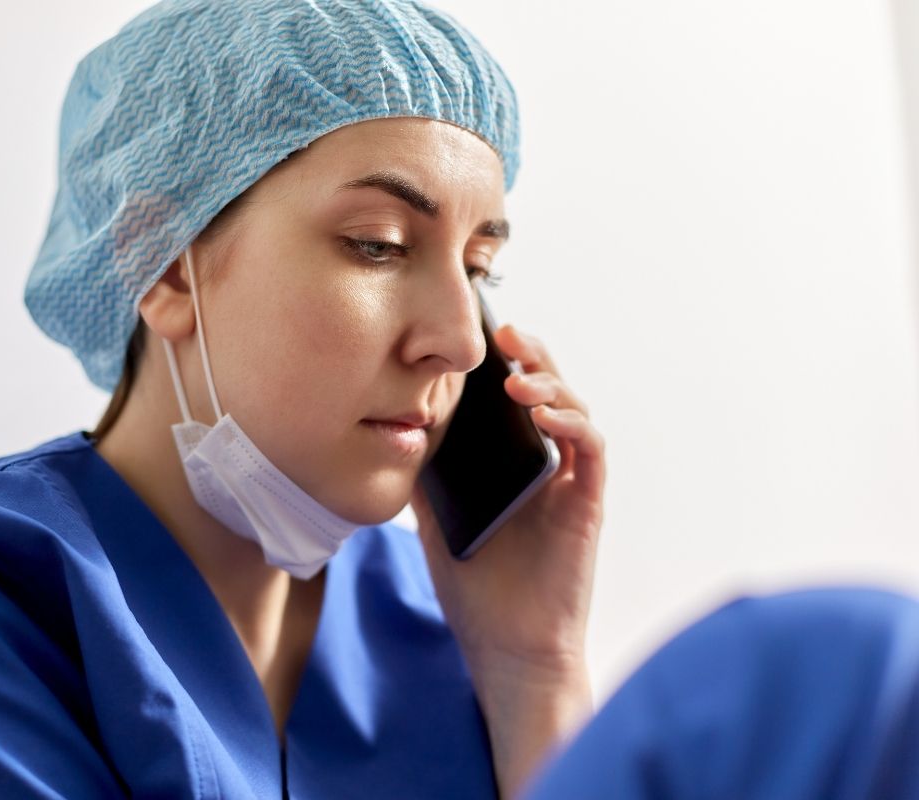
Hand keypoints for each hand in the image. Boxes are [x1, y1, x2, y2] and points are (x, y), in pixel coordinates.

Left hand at [413, 324, 605, 680]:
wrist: (504, 645)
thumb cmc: (474, 584)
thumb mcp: (433, 517)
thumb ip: (424, 474)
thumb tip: (392, 429)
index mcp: (512, 460)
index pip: (514, 395)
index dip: (502, 358)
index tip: (475, 333)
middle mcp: (545, 463)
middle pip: (549, 390)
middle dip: (532, 354)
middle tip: (505, 332)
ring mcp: (569, 480)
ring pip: (574, 410)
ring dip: (550, 384)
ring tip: (517, 374)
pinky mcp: (587, 503)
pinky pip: (589, 451)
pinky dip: (571, 423)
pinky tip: (541, 414)